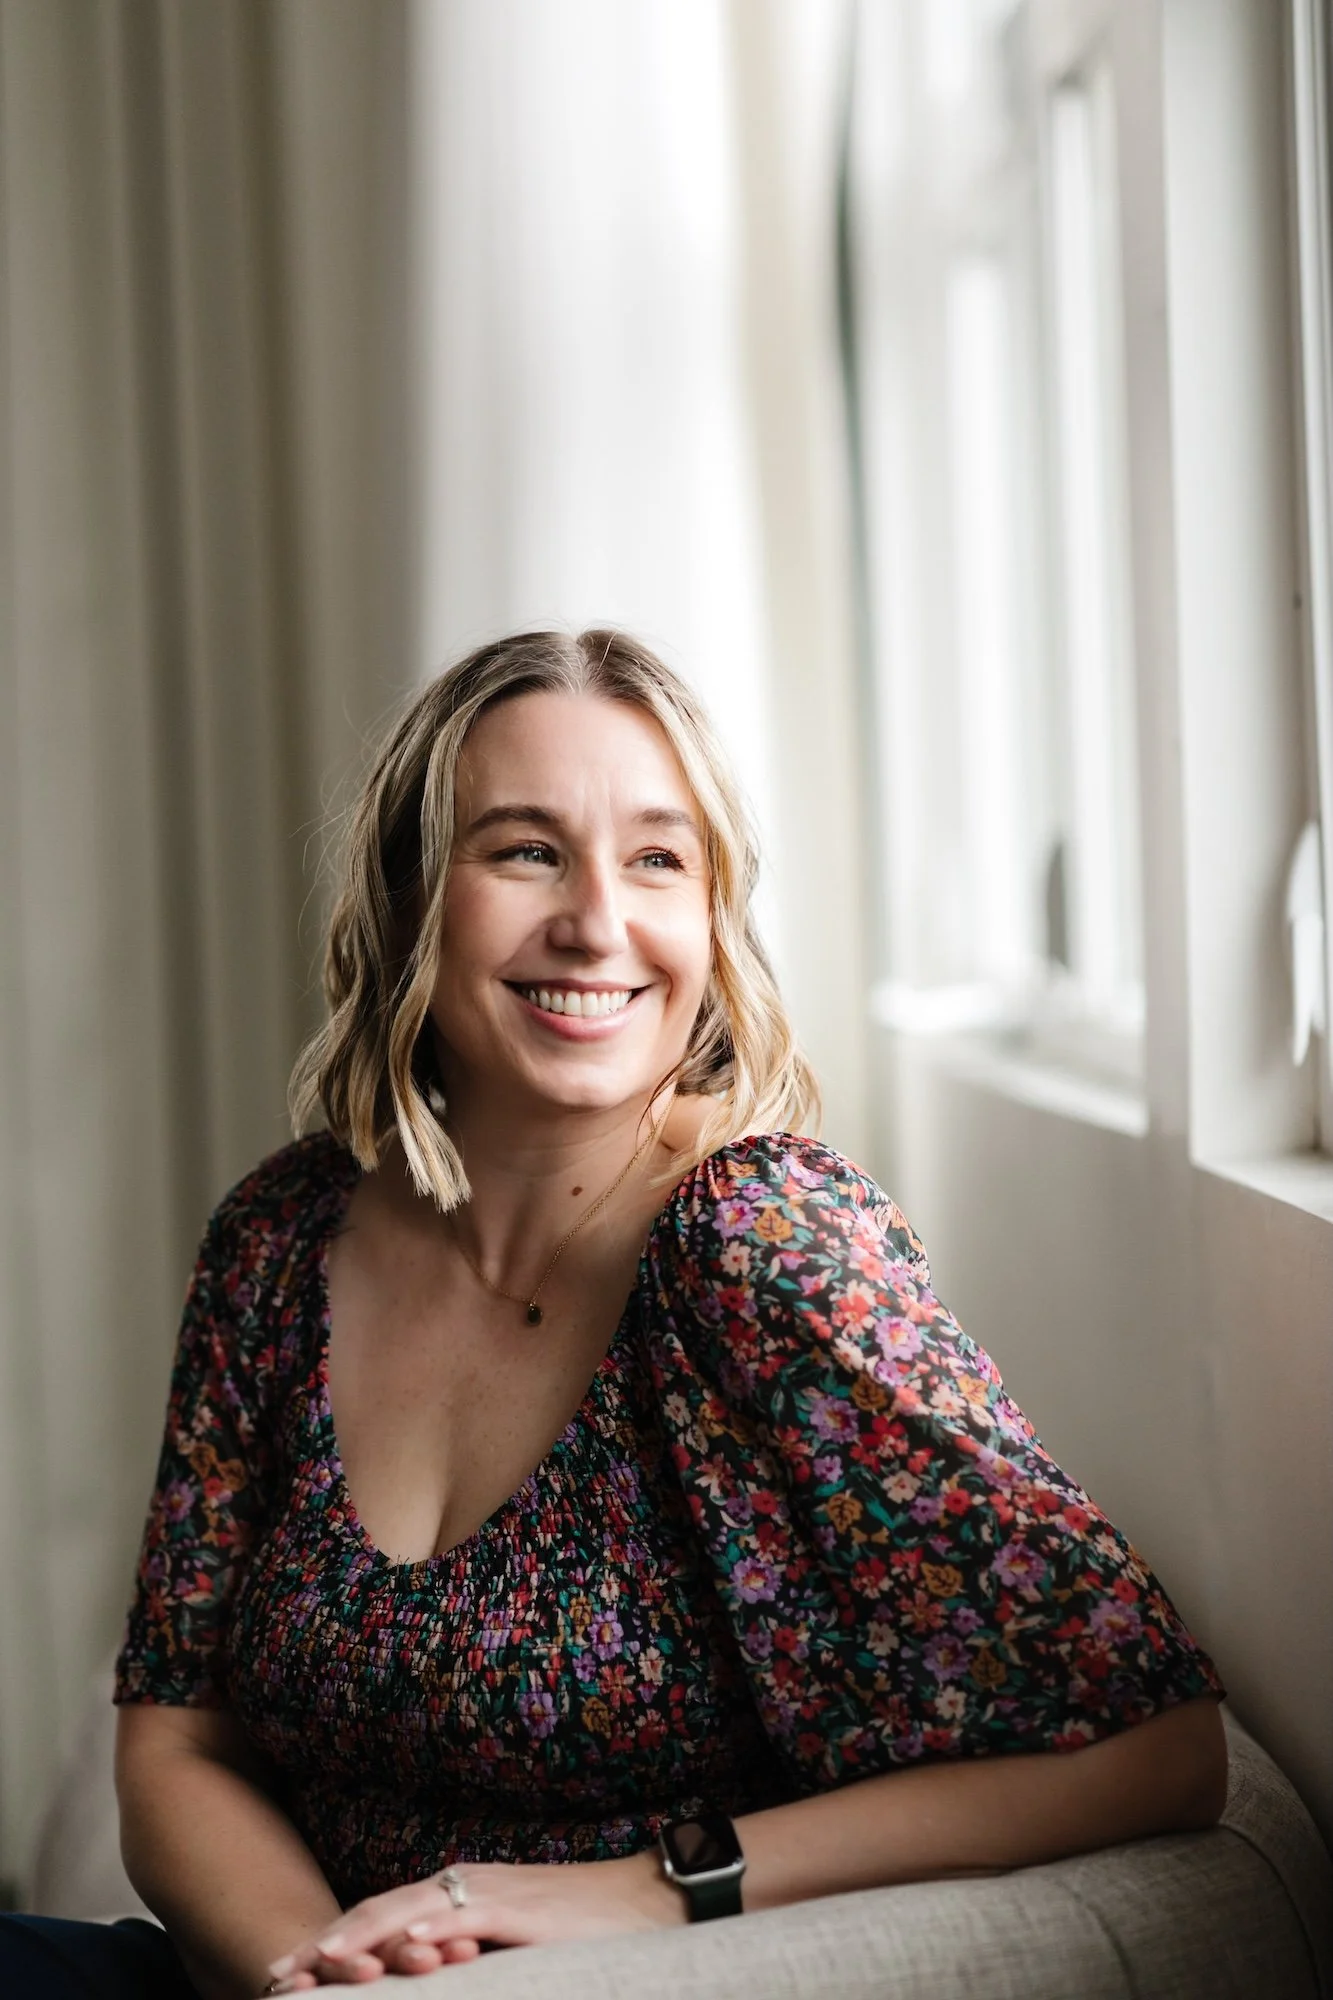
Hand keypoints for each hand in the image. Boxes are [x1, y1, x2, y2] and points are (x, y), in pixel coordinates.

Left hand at [265, 1852, 685, 1987]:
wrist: (648, 1899)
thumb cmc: (583, 1931)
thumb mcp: (510, 1949)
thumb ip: (465, 1956)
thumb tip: (425, 1977)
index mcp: (457, 1896)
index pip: (379, 1922)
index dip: (332, 1948)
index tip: (286, 1975)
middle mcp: (464, 1887)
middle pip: (378, 1914)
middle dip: (326, 1948)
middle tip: (275, 1977)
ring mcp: (490, 1894)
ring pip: (408, 1912)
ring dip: (360, 1937)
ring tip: (317, 1962)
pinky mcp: (521, 1908)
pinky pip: (464, 1917)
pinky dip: (427, 1928)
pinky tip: (399, 1945)